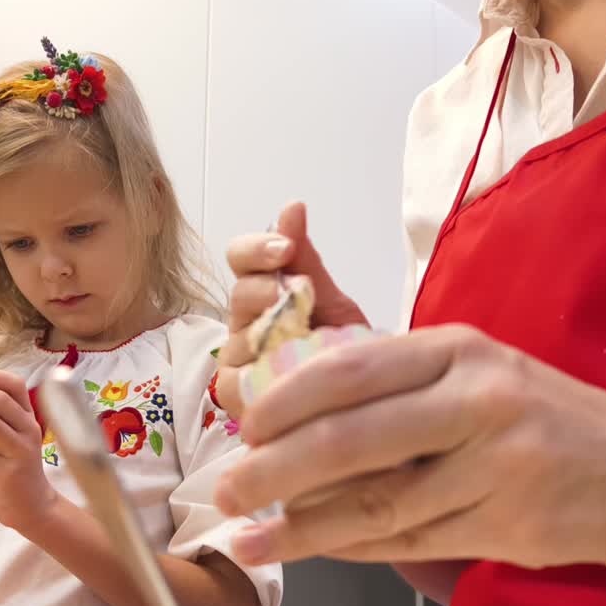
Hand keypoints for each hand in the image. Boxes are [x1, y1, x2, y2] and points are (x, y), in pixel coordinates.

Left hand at [214, 323, 605, 571]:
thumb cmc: (541, 413)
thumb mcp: (476, 370)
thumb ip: (396, 383)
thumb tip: (294, 411)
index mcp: (458, 349)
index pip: (352, 368)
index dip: (287, 400)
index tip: (245, 426)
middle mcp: (479, 401)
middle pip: (355, 439)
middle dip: (277, 469)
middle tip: (230, 489)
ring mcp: (498, 467)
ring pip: (378, 502)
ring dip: (304, 526)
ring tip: (251, 536)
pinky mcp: (509, 526)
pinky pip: (411, 540)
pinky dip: (354, 547)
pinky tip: (317, 549)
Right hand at [216, 201, 367, 419]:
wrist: (369, 399)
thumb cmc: (344, 350)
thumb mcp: (332, 299)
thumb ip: (306, 259)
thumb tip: (291, 206)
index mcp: (261, 292)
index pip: (240, 257)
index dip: (256, 249)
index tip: (286, 248)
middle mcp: (243, 324)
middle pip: (238, 295)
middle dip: (266, 289)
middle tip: (296, 292)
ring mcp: (236, 361)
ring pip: (239, 338)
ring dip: (272, 333)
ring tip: (305, 338)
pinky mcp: (236, 397)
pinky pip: (238, 380)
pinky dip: (264, 372)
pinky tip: (289, 370)